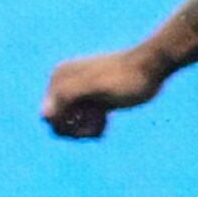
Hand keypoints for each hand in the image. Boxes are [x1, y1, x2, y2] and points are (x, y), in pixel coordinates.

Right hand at [44, 45, 166, 138]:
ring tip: (104, 122)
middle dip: (76, 129)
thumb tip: (45, 115)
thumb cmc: (125, 78)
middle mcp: (64, 84)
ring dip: (86, 129)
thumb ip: (68, 95)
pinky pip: (83, 121)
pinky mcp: (94, 99)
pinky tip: (106, 121)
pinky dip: (93, 127)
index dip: (66, 127)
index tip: (88, 123)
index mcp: (59, 78)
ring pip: (72, 123)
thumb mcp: (95, 87)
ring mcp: (79, 92)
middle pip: (58, 121)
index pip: (48, 115)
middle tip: (98, 125)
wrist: (152, 67)